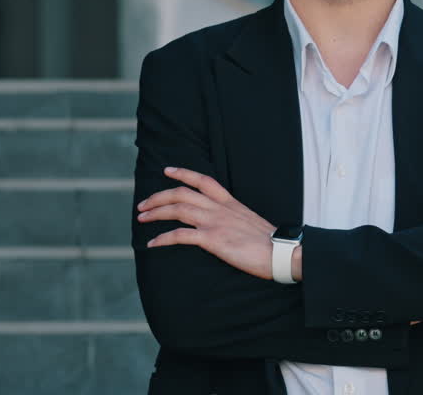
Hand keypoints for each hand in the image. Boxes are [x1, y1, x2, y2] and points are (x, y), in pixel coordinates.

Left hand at [137, 166, 281, 280]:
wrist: (281, 251)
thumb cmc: (269, 242)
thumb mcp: (249, 221)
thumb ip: (233, 218)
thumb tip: (224, 224)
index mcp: (229, 202)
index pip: (203, 180)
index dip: (182, 173)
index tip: (166, 170)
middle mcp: (219, 208)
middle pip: (181, 193)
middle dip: (158, 196)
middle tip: (142, 204)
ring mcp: (215, 222)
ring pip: (177, 209)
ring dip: (155, 213)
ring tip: (141, 218)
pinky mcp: (213, 239)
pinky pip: (180, 235)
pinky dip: (163, 238)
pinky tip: (152, 243)